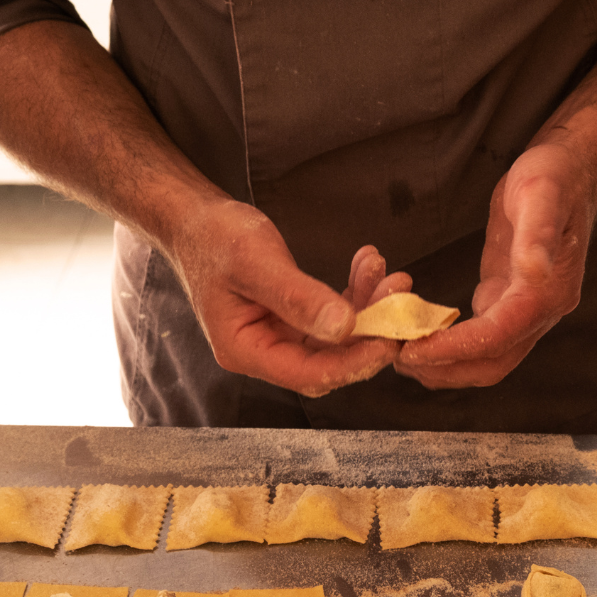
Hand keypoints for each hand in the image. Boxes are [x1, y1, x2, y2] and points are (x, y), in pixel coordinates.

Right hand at [169, 198, 407, 397]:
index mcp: (246, 350)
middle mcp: (264, 353)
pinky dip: (355, 297)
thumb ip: (299, 297)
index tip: (389, 338)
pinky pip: (333, 319)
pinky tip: (367, 268)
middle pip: (329, 362)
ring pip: (337, 340)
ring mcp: (279, 338)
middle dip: (369, 332)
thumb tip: (344, 327)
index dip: (354, 362)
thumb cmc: (215, 238)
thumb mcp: (256, 262)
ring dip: (368, 310)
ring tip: (390, 276)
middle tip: (398, 297)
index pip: (310, 374)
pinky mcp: (292, 321)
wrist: (198, 222)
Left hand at [394, 142, 596, 388]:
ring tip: (400, 353)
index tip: (412, 349)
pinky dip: (450, 348)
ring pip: (486, 360)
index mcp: (549, 292)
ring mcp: (527, 312)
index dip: (453, 348)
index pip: (497, 337)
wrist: (570, 169)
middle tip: (396, 357)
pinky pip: (481, 341)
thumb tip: (535, 271)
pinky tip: (419, 336)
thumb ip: (538, 235)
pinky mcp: (509, 302)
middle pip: (492, 363)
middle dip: (444, 368)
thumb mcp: (541, 194)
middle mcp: (542, 312)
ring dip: (444, 366)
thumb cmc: (554, 176)